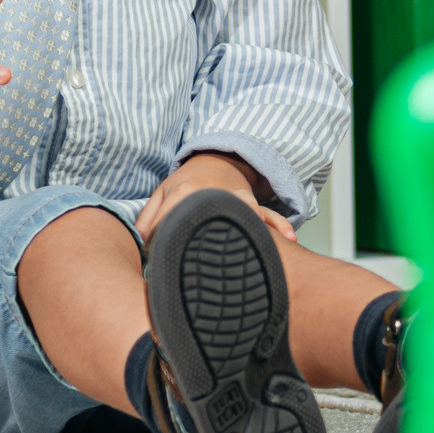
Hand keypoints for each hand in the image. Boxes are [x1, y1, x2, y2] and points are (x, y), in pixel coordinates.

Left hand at [138, 152, 297, 250]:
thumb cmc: (185, 183)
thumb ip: (147, 221)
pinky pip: (267, 215)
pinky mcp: (250, 203)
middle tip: (202, 274)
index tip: (161, 265)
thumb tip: (144, 251)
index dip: (161, 247)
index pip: (168, 224)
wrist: (216, 159)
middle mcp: (209, 194)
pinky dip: (278, 226)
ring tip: (260, 249)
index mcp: (182, 193)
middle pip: (207, 222)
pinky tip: (289, 238)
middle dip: (205, 246)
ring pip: (242, 215)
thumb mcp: (161, 194)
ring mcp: (234, 198)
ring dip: (251, 230)